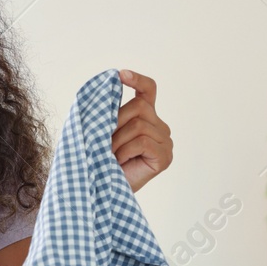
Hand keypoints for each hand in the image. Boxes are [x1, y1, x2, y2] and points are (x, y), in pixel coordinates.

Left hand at [114, 68, 171, 191]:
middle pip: (138, 107)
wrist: (103, 190)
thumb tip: (107, 89)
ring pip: (139, 125)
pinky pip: (143, 141)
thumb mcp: (102, 131)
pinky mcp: (165, 156)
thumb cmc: (101, 161)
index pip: (148, 90)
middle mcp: (159, 126)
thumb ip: (108, 111)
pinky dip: (125, 150)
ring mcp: (165, 141)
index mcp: (146, 117)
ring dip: (117, 140)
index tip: (120, 75)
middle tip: (103, 142)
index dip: (137, 80)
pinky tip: (120, 162)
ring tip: (110, 155)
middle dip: (115, 121)